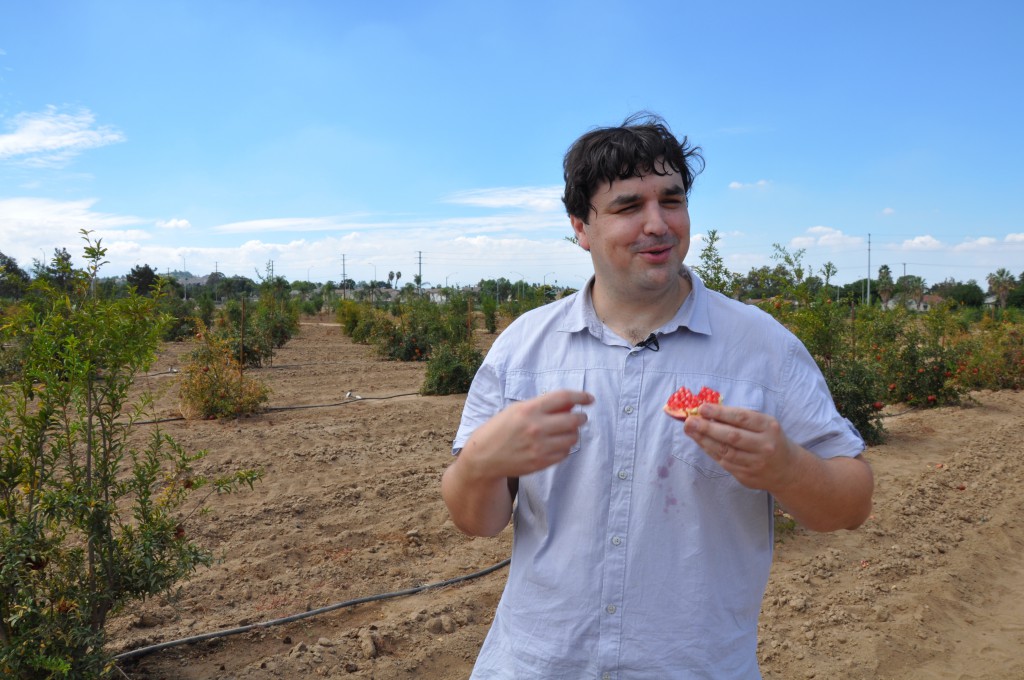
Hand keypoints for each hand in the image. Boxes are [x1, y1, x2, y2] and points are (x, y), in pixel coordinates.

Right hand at [462, 389, 593, 479]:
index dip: (580, 396)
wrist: (484, 456)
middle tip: (579, 417)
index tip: (589, 398)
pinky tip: (555, 444)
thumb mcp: (517, 410)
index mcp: (528, 409)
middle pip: (573, 420)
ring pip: (572, 438)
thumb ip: (543, 406)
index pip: (563, 398)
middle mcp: (535, 427)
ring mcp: (539, 447)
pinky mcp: (540, 462)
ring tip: (564, 432)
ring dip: (573, 433)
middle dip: (580, 418)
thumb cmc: (501, 428)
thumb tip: (571, 404)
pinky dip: (564, 447)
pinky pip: (564, 453)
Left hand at [682, 402, 798, 491]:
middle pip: (732, 436)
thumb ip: (740, 418)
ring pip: (726, 451)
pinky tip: (701, 442)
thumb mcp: (764, 424)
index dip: (720, 412)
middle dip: (708, 428)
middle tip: (689, 421)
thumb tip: (709, 412)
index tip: (702, 408)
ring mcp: (756, 463)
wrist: (787, 470)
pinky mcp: (747, 476)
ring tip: (690, 430)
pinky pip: (724, 462)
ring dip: (704, 440)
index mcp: (769, 427)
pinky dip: (710, 451)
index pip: (742, 418)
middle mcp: (764, 446)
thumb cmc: (770, 440)